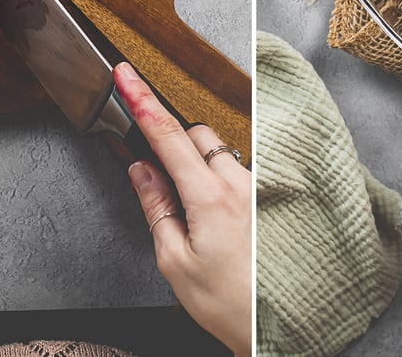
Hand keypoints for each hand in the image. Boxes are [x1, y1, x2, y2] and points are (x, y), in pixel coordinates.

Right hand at [115, 62, 250, 356]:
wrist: (274, 327)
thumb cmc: (228, 303)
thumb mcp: (174, 261)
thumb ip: (155, 206)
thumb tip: (141, 169)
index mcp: (210, 196)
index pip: (168, 134)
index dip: (142, 100)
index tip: (126, 74)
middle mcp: (240, 183)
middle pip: (196, 135)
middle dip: (172, 144)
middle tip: (161, 183)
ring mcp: (258, 188)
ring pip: (219, 152)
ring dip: (198, 166)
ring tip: (197, 218)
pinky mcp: (269, 198)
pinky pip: (237, 171)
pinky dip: (220, 181)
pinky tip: (220, 221)